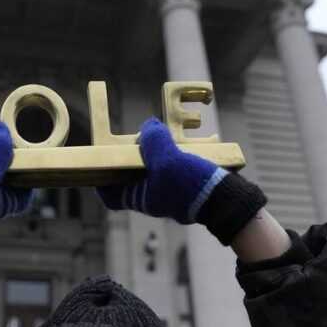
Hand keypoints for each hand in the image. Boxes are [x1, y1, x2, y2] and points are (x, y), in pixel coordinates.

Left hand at [97, 117, 225, 224]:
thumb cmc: (192, 186)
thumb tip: (148, 127)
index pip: (112, 196)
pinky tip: (181, 140)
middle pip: (132, 177)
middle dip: (132, 157)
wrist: (227, 199)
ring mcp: (172, 192)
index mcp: (142, 198)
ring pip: (155, 170)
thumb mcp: (167, 160)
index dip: (101, 182)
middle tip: (135, 140)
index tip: (98, 165)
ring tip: (159, 134)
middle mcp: (155, 197)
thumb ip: (153, 141)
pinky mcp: (187, 185)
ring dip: (156, 152)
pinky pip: (175, 167)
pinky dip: (174, 153)